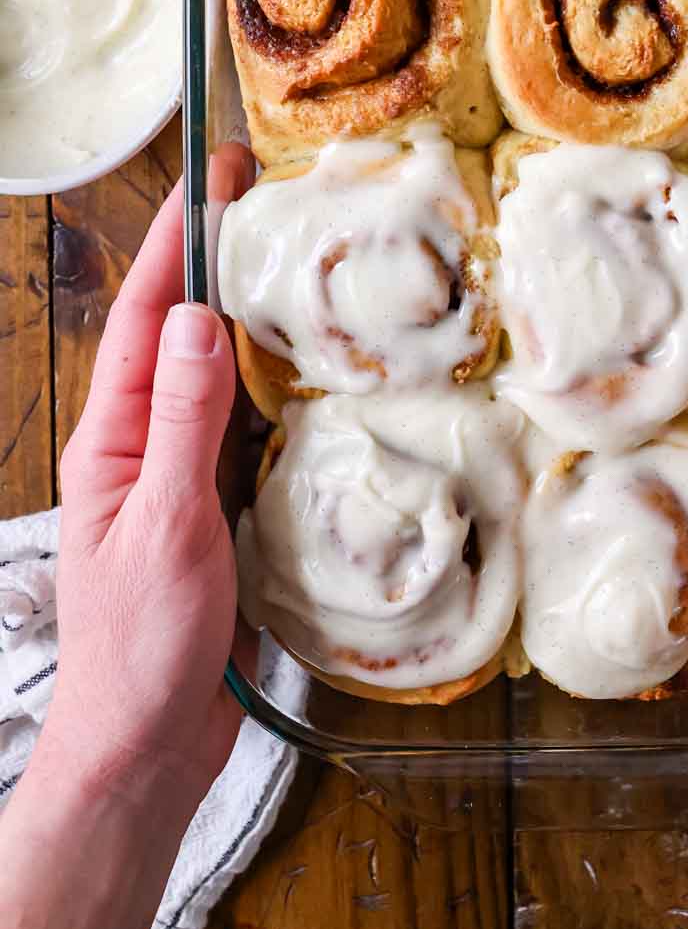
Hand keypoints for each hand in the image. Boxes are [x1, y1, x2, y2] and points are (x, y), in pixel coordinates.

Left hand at [0, 145, 256, 928]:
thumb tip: (195, 316)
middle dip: (225, 262)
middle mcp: (148, 446)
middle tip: (280, 202)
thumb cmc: (142, 651)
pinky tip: (331, 376)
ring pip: (226, 378)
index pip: (143, 317)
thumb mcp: (166, 528)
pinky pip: (257, 433)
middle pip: (184, 333)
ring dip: (263, 322)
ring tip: (315, 269)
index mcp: (115, 440)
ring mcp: (186, 479)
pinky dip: (290, 393)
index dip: (179, 241)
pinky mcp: (225, 512)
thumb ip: (183, 422)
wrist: (148, 752)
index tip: (216, 175)